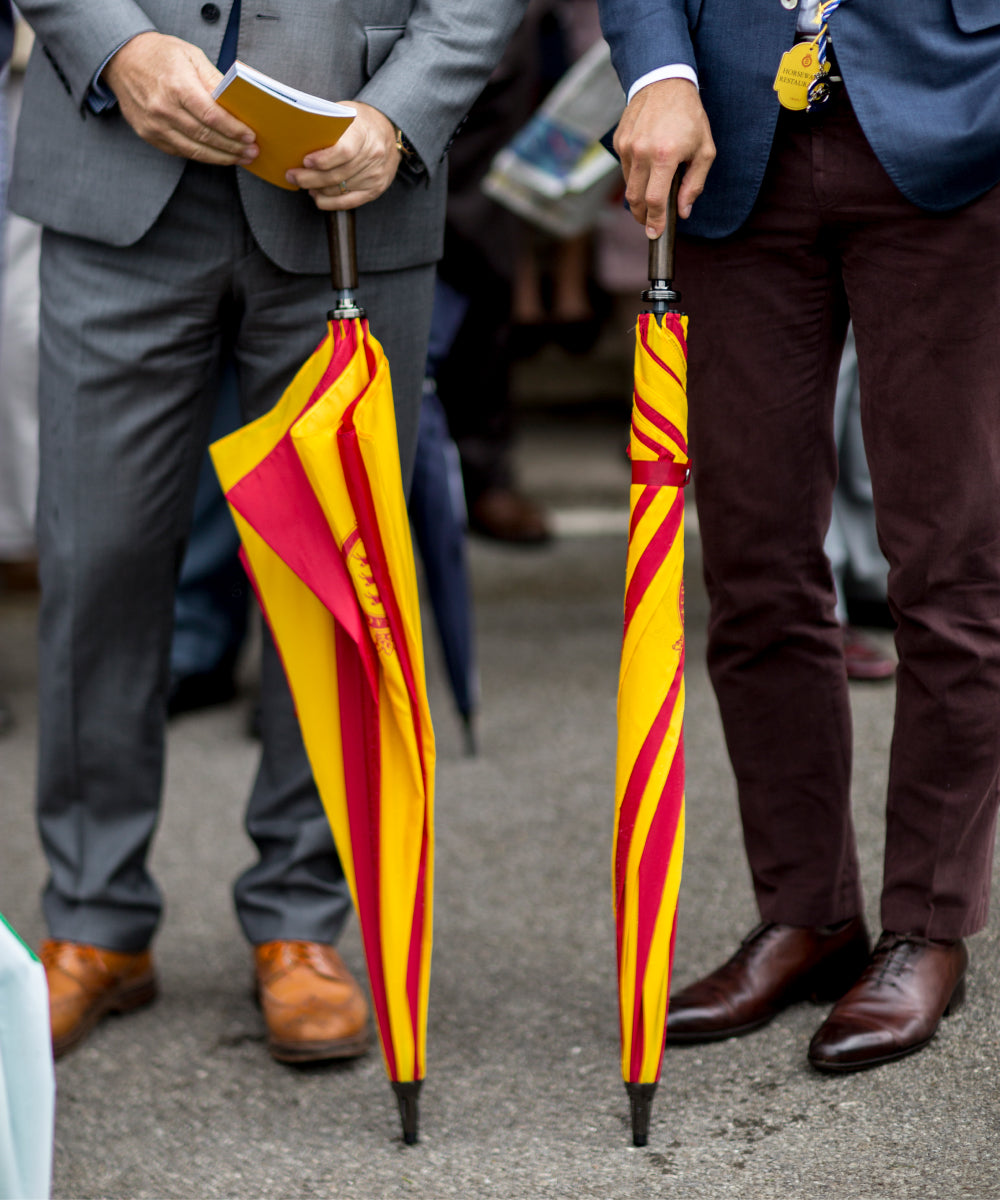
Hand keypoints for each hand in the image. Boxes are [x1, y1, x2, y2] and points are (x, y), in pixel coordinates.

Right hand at [103, 32, 257, 164]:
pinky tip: (218, 155)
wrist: (122, 59)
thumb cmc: (159, 55)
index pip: (211, 116)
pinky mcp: (149, 135)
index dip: (233, 130)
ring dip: (221, 158)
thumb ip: (214, 81)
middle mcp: (163, 108)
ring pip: (194, 151)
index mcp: (176, 86)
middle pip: (205, 137)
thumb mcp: (191, 56)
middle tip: (252, 152)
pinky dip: (203, 156)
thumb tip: (237, 104)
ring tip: (240, 158)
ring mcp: (154, 125)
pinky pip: (181, 152)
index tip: (250, 136)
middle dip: (233, 148)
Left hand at [285, 102, 399, 209]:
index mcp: (364, 132)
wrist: (388, 130)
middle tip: (292, 176)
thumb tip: (297, 138)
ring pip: (339, 190)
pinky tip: (317, 196)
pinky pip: (348, 202)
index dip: (323, 160)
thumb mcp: (345, 112)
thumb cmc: (359, 120)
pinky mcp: (375, 189)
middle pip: (337, 174)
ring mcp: (375, 175)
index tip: (305, 161)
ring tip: (302, 183)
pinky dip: (329, 202)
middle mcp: (373, 155)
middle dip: (310, 178)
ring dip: (316, 189)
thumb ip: (326, 125)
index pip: (344, 151)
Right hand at [614, 77, 715, 236]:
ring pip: (629, 185)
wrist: (665, 82)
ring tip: (652, 191)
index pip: (655, 200)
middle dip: (642, 215)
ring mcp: (627, 146)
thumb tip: (683, 211)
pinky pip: (625, 169)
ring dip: (639, 195)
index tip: (654, 233)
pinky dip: (635, 176)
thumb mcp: (704, 150)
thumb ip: (695, 184)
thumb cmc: (689, 116)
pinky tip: (647, 166)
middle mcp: (642, 152)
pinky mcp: (619, 141)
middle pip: (635, 199)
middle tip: (650, 222)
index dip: (655, 221)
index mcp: (665, 155)